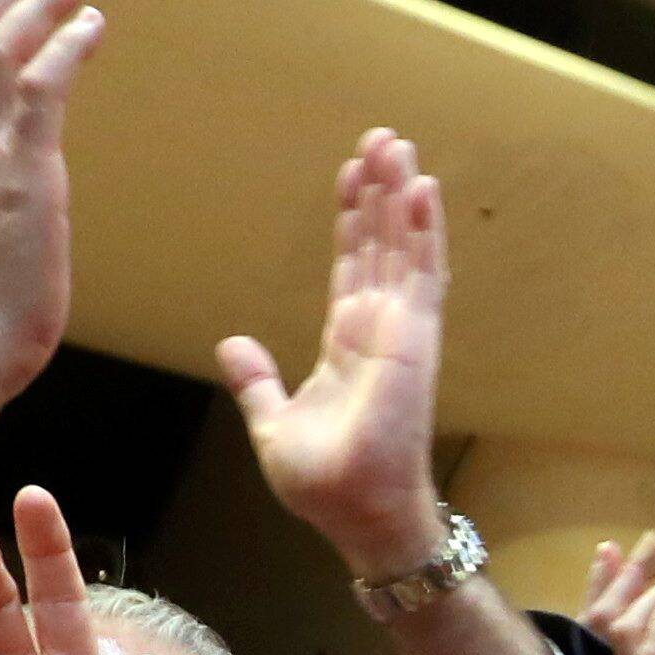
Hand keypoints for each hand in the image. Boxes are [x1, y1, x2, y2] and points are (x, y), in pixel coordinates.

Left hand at [221, 128, 454, 576]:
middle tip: (380, 138)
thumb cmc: (326, 485)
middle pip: (381, 244)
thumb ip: (257, 382)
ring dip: (402, 195)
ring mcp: (402, 331)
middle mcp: (381, 330)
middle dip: (379, 191)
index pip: (353, 268)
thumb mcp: (273, 425)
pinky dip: (423, 229)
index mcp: (349, 345)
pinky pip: (423, 272)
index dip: (352, 221)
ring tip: (398, 145)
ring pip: (404, 247)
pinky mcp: (416, 338)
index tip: (350, 177)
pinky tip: (422, 188)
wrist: (357, 515)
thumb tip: (231, 344)